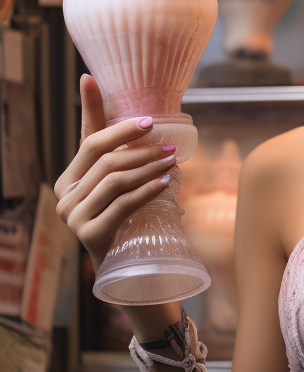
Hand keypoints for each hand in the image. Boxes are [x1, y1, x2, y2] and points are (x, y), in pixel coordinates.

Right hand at [54, 75, 177, 268]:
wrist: (123, 266)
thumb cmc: (122, 218)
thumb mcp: (117, 185)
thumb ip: (117, 151)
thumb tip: (125, 105)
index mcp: (67, 181)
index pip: (91, 142)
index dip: (119, 128)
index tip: (149, 120)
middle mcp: (64, 198)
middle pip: (106, 161)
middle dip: (142, 150)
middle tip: (170, 147)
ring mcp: (74, 217)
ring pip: (115, 181)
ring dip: (148, 168)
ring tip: (171, 162)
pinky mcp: (90, 234)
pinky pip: (123, 204)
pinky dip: (146, 191)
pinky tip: (165, 183)